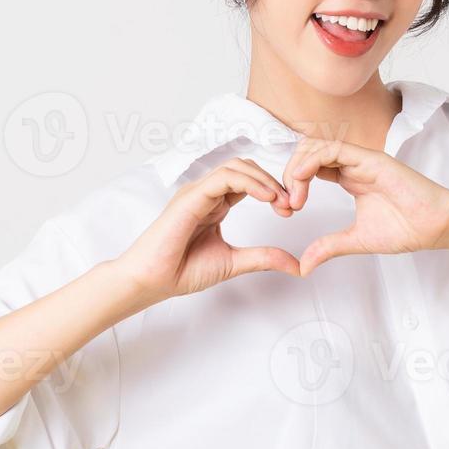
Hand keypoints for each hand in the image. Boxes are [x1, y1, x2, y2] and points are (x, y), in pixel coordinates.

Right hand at [116, 157, 301, 302]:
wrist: (152, 281)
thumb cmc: (181, 271)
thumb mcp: (234, 262)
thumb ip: (263, 258)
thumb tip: (296, 265)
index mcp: (215, 204)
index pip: (249, 182)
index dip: (273, 190)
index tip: (290, 210)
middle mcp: (206, 193)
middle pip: (245, 168)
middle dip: (273, 181)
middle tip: (291, 204)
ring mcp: (197, 192)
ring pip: (236, 167)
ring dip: (264, 180)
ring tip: (281, 200)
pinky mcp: (190, 197)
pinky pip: (223, 178)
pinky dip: (249, 183)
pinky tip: (266, 197)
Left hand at [281, 134, 448, 275]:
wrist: (435, 226)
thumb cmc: (407, 228)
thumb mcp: (356, 240)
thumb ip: (329, 247)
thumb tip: (304, 266)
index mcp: (349, 178)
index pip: (310, 167)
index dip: (292, 183)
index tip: (287, 210)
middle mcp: (352, 165)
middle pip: (307, 152)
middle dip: (289, 174)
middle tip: (287, 203)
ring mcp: (361, 160)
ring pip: (316, 146)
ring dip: (297, 168)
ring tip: (295, 197)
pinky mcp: (370, 159)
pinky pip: (333, 149)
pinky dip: (311, 161)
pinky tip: (302, 181)